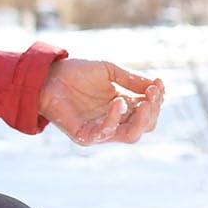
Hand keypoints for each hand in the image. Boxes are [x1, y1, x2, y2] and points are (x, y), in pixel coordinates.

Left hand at [39, 58, 163, 146]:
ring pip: (131, 135)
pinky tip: (119, 101)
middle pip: (144, 127)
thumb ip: (131, 80)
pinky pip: (105, 133)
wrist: (48, 75)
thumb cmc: (77, 72)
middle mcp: (113, 122)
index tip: (159, 83)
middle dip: (153, 110)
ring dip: (142, 118)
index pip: (147, 113)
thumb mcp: (110, 72)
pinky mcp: (84, 135)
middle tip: (153, 92)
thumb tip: (156, 85)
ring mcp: (99, 130)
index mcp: (122, 108)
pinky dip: (115, 119)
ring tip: (145, 100)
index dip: (156, 100)